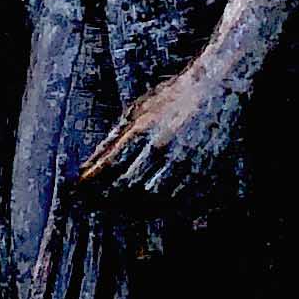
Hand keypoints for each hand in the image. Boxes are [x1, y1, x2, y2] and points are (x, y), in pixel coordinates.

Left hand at [78, 55, 248, 203]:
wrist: (218, 86)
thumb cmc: (174, 96)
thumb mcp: (138, 109)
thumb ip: (114, 137)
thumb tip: (90, 164)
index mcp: (143, 129)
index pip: (109, 166)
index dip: (91, 183)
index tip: (79, 191)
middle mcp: (162, 147)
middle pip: (127, 187)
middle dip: (106, 200)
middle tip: (94, 206)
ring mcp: (184, 161)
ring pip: (151, 200)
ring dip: (131, 210)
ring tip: (117, 212)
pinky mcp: (202, 170)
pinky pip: (177, 200)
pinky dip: (159, 209)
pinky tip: (148, 208)